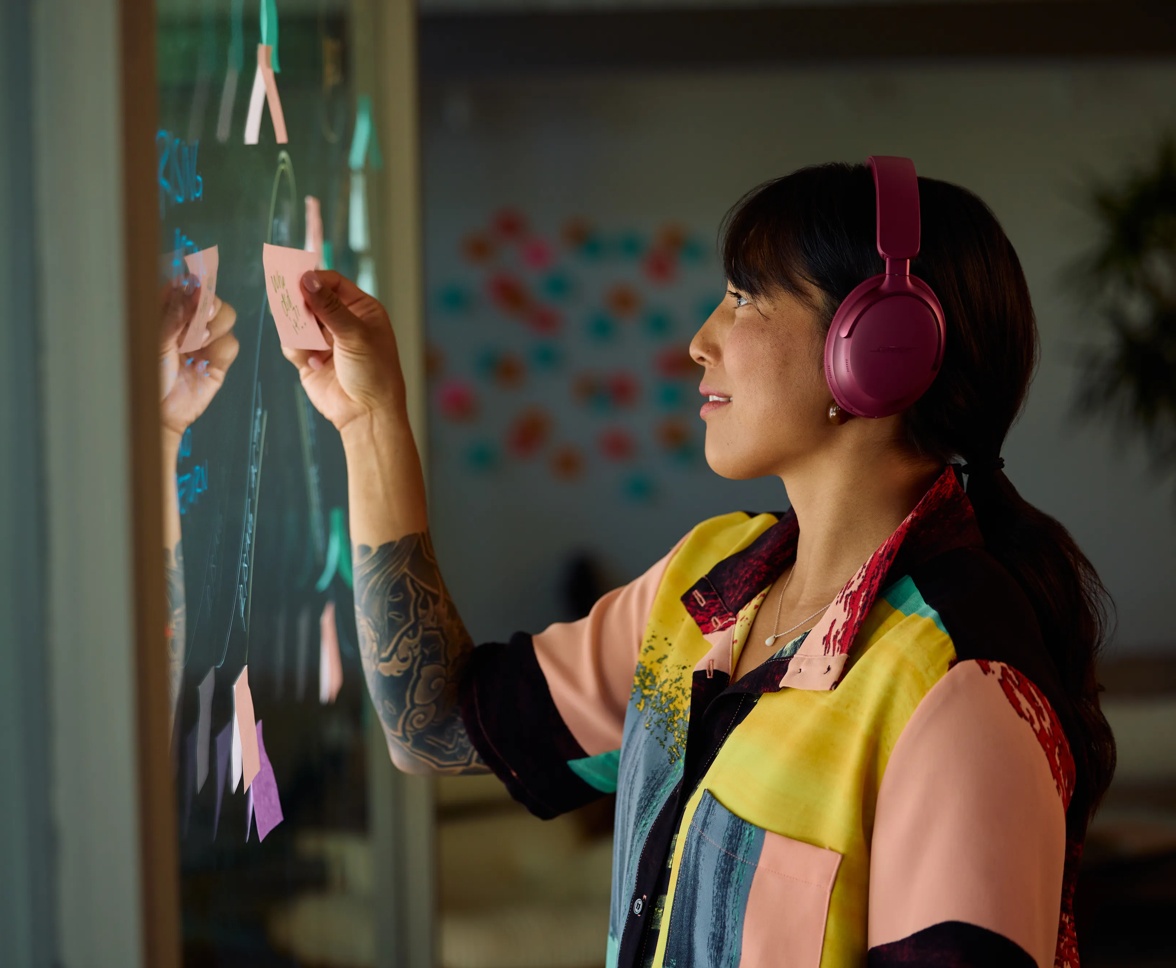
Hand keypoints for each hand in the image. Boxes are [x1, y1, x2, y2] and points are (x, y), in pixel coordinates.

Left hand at [160, 278, 239, 440]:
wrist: (159, 412)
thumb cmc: (147, 376)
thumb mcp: (155, 342)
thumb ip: (174, 315)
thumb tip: (191, 289)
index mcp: (168, 314)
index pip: (184, 287)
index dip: (192, 282)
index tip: (193, 282)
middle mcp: (188, 324)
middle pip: (211, 298)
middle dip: (209, 304)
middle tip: (202, 314)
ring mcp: (206, 342)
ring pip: (226, 318)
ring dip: (214, 328)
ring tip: (196, 345)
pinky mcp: (219, 361)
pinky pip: (231, 344)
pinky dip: (221, 349)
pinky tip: (204, 361)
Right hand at [282, 271, 406, 431]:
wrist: (366, 414)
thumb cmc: (374, 373)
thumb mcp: (355, 335)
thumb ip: (329, 307)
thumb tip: (308, 279)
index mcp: (361, 310)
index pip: (332, 283)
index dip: (314, 279)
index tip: (294, 278)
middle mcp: (342, 321)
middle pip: (310, 299)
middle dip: (300, 304)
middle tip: (286, 301)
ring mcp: (325, 339)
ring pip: (297, 321)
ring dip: (298, 330)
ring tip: (307, 341)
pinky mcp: (310, 358)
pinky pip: (292, 344)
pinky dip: (297, 350)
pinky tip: (313, 363)